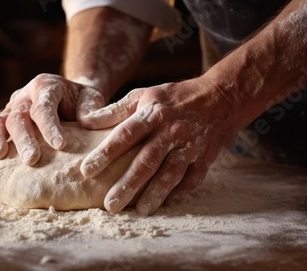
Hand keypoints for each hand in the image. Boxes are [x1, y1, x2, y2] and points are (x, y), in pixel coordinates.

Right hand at [0, 73, 105, 165]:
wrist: (72, 97)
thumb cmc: (83, 102)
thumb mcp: (92, 100)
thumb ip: (92, 110)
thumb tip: (87, 123)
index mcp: (47, 85)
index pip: (45, 106)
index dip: (50, 126)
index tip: (60, 145)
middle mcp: (26, 94)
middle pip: (21, 115)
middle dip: (25, 138)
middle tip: (32, 159)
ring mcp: (14, 105)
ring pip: (3, 120)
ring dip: (1, 139)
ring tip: (1, 156)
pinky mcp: (7, 117)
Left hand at [80, 78, 239, 214]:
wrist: (222, 97)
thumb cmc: (174, 98)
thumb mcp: (143, 95)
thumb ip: (115, 111)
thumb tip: (84, 122)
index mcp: (153, 112)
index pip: (125, 134)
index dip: (105, 153)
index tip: (86, 170)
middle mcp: (172, 130)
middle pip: (147, 160)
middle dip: (128, 184)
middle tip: (110, 205)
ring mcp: (191, 146)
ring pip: (170, 174)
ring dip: (155, 194)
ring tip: (139, 211)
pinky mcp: (205, 158)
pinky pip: (191, 180)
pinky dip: (179, 193)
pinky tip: (166, 204)